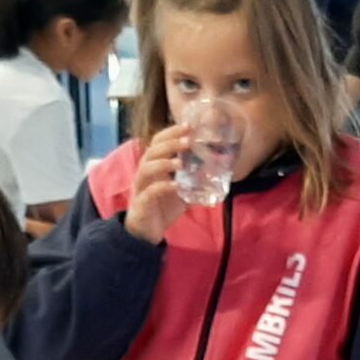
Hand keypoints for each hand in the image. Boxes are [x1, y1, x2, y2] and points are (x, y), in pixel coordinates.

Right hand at [124, 124, 193, 244]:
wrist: (146, 233)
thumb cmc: (162, 207)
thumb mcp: (182, 191)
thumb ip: (194, 181)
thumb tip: (217, 173)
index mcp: (153, 166)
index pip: (158, 142)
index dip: (171, 133)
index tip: (188, 126)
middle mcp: (145, 173)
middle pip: (153, 151)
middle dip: (170, 143)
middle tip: (188, 141)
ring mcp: (142, 187)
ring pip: (147, 168)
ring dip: (164, 163)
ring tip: (180, 163)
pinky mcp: (142, 203)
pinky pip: (150, 192)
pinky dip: (162, 187)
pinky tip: (175, 186)